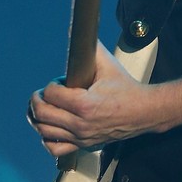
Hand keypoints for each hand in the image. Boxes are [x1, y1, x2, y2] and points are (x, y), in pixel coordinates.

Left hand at [27, 42, 158, 158]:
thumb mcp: (108, 65)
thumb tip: (79, 33)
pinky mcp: (84, 145)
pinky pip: (55, 148)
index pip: (50, 95)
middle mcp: (81, 124)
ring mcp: (81, 137)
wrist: (144, 112)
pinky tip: (51, 126)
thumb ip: (90, 48)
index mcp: (85, 104)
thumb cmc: (127, 89)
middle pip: (41, 113)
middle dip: (38, 99)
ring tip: (44, 107)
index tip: (59, 82)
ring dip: (38, 117)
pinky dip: (47, 138)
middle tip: (45, 93)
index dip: (51, 85)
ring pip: (44, 131)